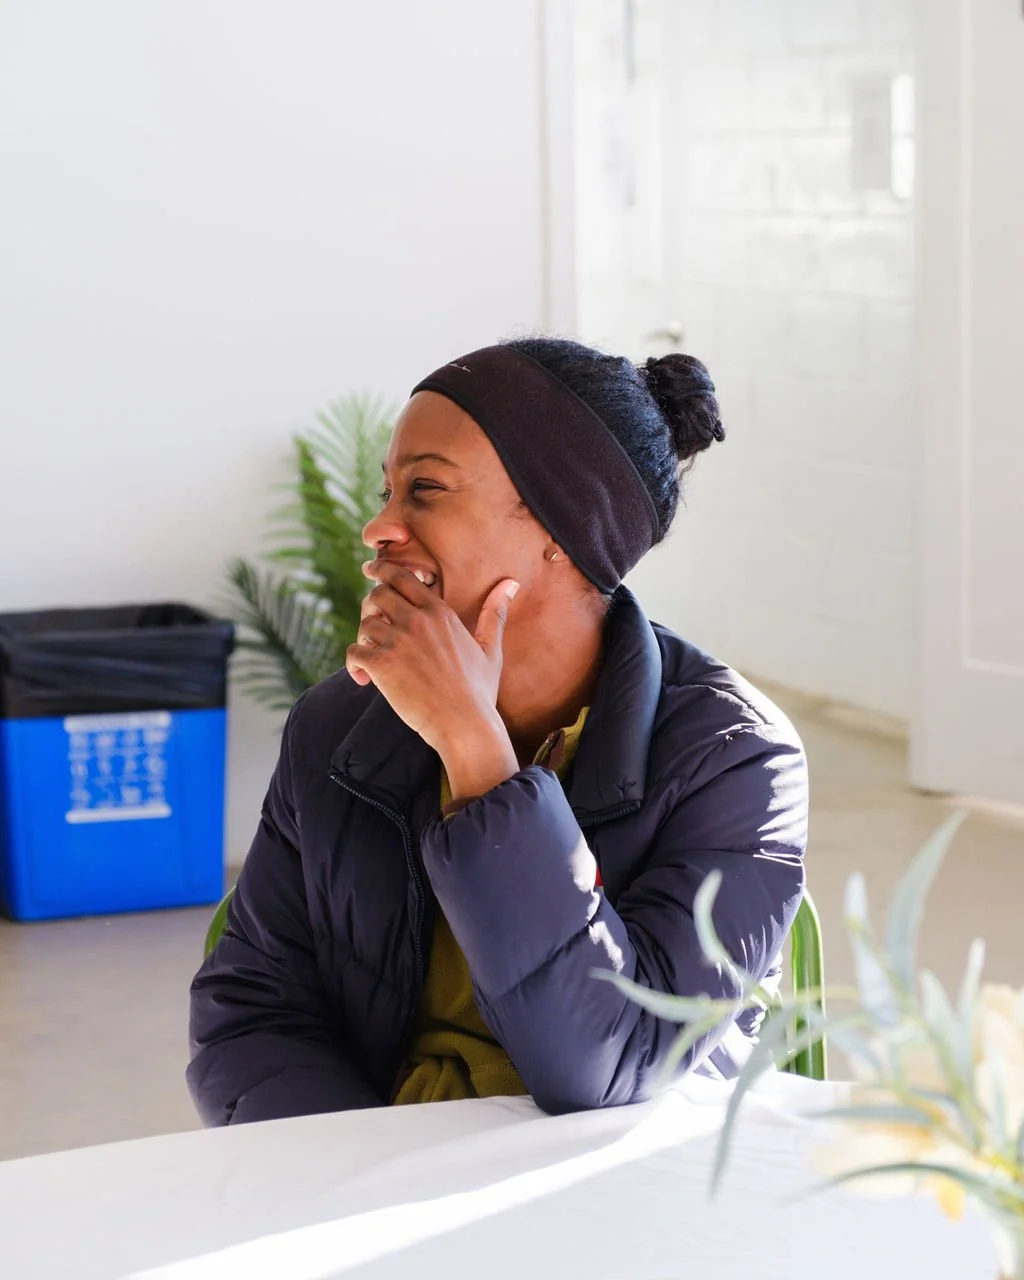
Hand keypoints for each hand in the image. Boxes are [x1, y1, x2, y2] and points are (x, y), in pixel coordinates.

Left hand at [346, 562, 519, 769]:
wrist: (465, 725)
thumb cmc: (479, 691)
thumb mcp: (490, 648)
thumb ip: (494, 612)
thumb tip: (511, 583)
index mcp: (440, 613)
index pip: (403, 578)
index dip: (382, 571)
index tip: (371, 571)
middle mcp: (417, 621)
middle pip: (377, 595)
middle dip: (371, 608)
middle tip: (376, 628)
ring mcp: (398, 642)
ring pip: (364, 624)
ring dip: (365, 639)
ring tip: (376, 659)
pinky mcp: (382, 665)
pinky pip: (354, 652)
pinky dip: (354, 665)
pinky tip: (365, 679)